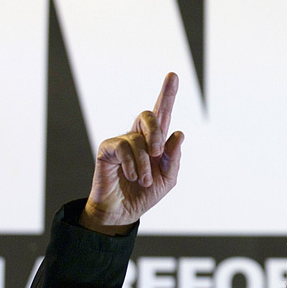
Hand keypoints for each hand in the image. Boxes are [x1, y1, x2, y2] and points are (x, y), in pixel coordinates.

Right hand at [79, 73, 184, 234]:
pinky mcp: (107, 149)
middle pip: (150, 114)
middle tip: (158, 152)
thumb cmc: (145, 193)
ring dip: (145, 164)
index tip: (173, 75)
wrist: (122, 212)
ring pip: (139, 138)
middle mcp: (139, 136)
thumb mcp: (168, 179)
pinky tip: (131, 176)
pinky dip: (132, 165)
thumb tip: (178, 134)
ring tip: (144, 181)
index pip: (163, 114)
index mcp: (156, 141)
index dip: (168, 94)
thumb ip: (174, 158)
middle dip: (157, 132)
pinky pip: (123, 147)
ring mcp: (122, 141)